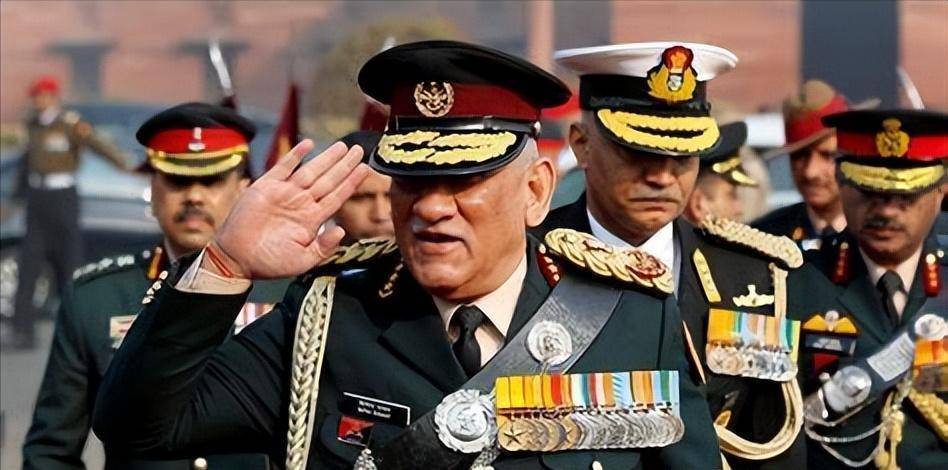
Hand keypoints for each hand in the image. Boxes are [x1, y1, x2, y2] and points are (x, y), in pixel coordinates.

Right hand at [208, 139, 368, 278]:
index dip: (351, 183)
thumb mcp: (303, 260)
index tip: (366, 169)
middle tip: (360, 150)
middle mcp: (301, 203)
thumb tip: (341, 231)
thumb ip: (323, 247)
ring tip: (343, 146)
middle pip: (328, 180)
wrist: (237, 259)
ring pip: (311, 171)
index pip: (337, 197)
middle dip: (344, 165)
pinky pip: (284, 167)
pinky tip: (309, 144)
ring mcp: (284, 193)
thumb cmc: (269, 263)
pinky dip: (295, 156)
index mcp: (311, 220)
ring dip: (327, 158)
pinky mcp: (266, 187)